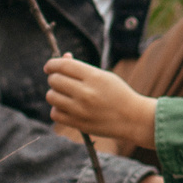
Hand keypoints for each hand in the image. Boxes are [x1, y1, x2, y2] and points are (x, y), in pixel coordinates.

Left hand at [46, 56, 160, 150]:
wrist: (132, 118)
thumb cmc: (118, 94)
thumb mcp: (104, 76)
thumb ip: (81, 68)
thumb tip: (61, 58)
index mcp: (94, 77)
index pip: (63, 66)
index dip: (52, 64)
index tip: (50, 67)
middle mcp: (86, 92)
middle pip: (54, 80)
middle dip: (55, 78)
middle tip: (62, 81)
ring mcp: (80, 110)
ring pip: (51, 96)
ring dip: (55, 94)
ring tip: (66, 95)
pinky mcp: (78, 124)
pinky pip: (55, 113)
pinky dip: (58, 109)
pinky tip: (67, 107)